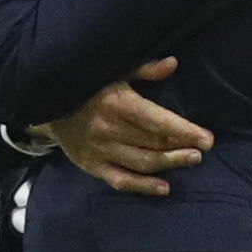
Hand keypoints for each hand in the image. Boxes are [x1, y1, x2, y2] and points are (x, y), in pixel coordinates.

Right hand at [42, 58, 211, 194]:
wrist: (44, 104)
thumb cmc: (86, 85)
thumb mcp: (112, 70)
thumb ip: (143, 69)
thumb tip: (173, 64)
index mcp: (116, 103)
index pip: (157, 121)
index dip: (185, 131)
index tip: (207, 139)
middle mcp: (107, 129)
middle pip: (153, 143)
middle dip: (182, 147)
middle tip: (203, 150)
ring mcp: (98, 150)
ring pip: (142, 162)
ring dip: (169, 164)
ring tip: (191, 160)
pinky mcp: (91, 165)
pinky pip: (120, 180)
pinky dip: (143, 186)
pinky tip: (164, 187)